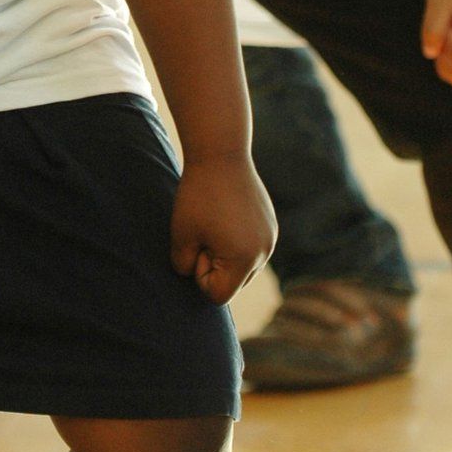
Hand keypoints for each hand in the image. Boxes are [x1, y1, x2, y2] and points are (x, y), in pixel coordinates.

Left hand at [170, 154, 276, 305]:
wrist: (221, 155)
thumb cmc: (197, 197)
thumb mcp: (180, 236)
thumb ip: (184, 266)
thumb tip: (194, 276)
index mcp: (244, 259)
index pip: (218, 295)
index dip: (199, 275)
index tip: (196, 247)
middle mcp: (264, 253)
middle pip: (234, 283)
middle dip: (214, 266)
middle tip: (204, 233)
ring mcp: (271, 239)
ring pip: (243, 267)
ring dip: (225, 254)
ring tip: (215, 224)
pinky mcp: (271, 226)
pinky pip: (251, 249)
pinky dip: (236, 241)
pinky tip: (227, 216)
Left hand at [422, 0, 451, 87]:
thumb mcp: (438, 4)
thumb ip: (434, 27)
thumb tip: (430, 54)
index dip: (450, 45)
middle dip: (447, 58)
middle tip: (449, 35)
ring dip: (446, 61)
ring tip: (449, 37)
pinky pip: (451, 75)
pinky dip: (444, 63)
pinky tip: (447, 43)